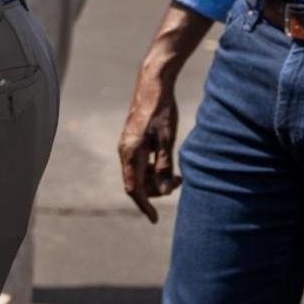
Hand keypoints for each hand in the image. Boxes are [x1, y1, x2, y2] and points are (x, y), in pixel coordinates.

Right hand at [116, 69, 182, 222]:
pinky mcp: (132, 141)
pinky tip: (167, 163)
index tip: (154, 219)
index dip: (144, 206)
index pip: (134, 189)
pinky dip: (153, 169)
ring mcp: (127, 146)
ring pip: (139, 174)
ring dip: (156, 179)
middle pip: (137, 183)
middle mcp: (125, 151)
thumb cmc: (161, 110)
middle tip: (179, 183)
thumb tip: (163, 191)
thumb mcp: (167, 140)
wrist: (153, 84)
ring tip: (177, 175)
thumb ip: (164, 166)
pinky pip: (139, 163)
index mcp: (130, 152)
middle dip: (156, 189)